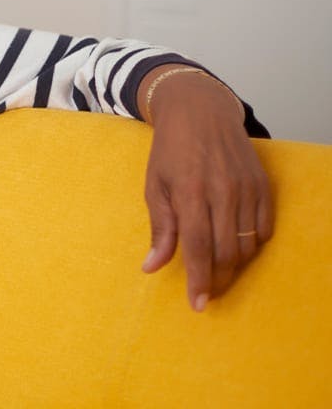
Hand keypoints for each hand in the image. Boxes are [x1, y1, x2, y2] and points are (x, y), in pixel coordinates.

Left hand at [138, 67, 273, 310]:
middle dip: (217, 280)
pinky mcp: (263, 185)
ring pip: (248, 245)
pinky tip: (237, 249)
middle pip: (227, 252)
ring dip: (234, 267)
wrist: (200, 112)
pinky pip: (265, 229)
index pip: (198, 247)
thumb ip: (159, 228)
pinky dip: (253, 246)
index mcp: (190, 192)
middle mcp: (223, 191)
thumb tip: (151, 267)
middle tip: (206, 292)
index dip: (198, 279)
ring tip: (218, 274)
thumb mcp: (154, 185)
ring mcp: (246, 188)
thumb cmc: (170, 151)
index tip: (197, 304)